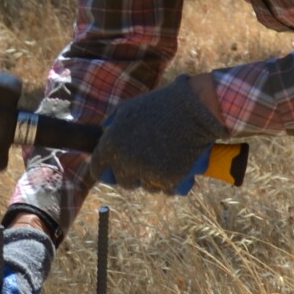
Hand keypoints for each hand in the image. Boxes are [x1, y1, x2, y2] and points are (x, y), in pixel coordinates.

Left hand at [92, 76, 223, 194]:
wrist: (195, 109)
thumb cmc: (160, 105)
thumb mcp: (128, 108)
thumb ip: (111, 122)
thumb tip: (104, 132)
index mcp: (111, 145)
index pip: (98, 170)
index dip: (106, 170)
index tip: (114, 169)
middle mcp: (126, 163)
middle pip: (124, 182)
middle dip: (133, 174)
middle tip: (146, 162)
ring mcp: (148, 174)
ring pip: (146, 187)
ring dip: (153, 178)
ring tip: (165, 160)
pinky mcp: (169, 181)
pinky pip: (166, 189)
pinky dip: (171, 181)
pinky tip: (177, 167)